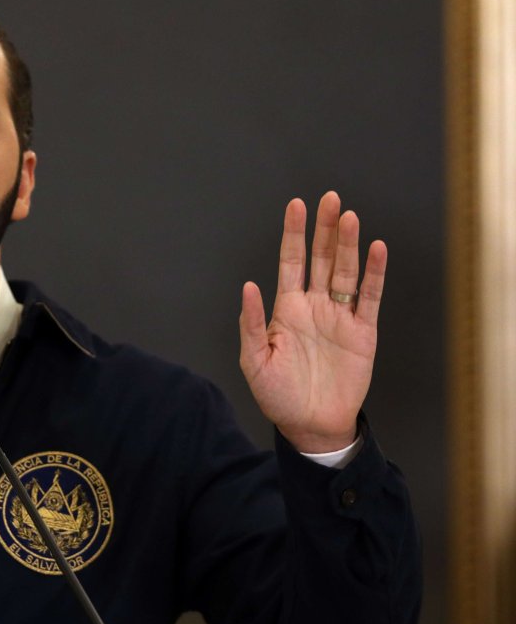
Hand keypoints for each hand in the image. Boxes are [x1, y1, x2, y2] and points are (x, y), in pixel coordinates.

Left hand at [239, 192, 386, 452]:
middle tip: (330, 198)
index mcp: (287, 309)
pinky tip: (376, 249)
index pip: (291, 262)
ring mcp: (340, 317)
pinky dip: (374, 273)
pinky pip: (370, 297)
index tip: (296, 205)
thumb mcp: (255, 361)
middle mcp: (314, 306)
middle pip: (321, 259)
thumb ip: (252, 323)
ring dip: (348, 245)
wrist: (311, 425)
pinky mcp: (363, 332)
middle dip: (324, 229)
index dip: (294, 234)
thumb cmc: (278, 395)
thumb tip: (247, 286)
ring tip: (349, 217)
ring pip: (345, 272)